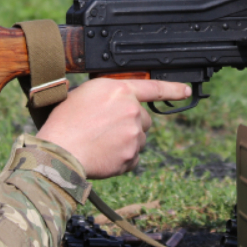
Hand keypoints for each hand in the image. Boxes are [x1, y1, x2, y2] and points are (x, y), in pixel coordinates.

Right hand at [35, 78, 191, 179]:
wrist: (59, 151)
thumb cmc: (64, 122)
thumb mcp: (82, 94)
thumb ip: (106, 94)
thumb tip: (114, 101)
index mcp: (119, 90)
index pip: (154, 87)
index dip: (173, 89)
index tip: (186, 91)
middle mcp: (131, 110)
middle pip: (144, 119)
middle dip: (131, 124)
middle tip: (107, 130)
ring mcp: (134, 134)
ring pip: (139, 139)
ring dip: (126, 142)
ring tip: (101, 144)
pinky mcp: (132, 156)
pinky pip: (133, 158)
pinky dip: (121, 159)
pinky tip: (103, 156)